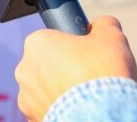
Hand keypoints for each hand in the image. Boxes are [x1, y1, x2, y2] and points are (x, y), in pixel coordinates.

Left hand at [15, 16, 136, 121]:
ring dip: (62, 91)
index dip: (74, 45)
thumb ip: (103, 24)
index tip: (87, 54)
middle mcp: (25, 70)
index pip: (55, 38)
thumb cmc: (102, 74)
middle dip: (66, 69)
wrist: (103, 115)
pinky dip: (62, 110)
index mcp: (37, 43)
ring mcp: (26, 98)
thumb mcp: (111, 35)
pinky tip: (80, 110)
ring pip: (47, 89)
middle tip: (89, 75)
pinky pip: (49, 109)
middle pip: (49, 64)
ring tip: (87, 95)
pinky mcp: (33, 119)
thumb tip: (101, 25)